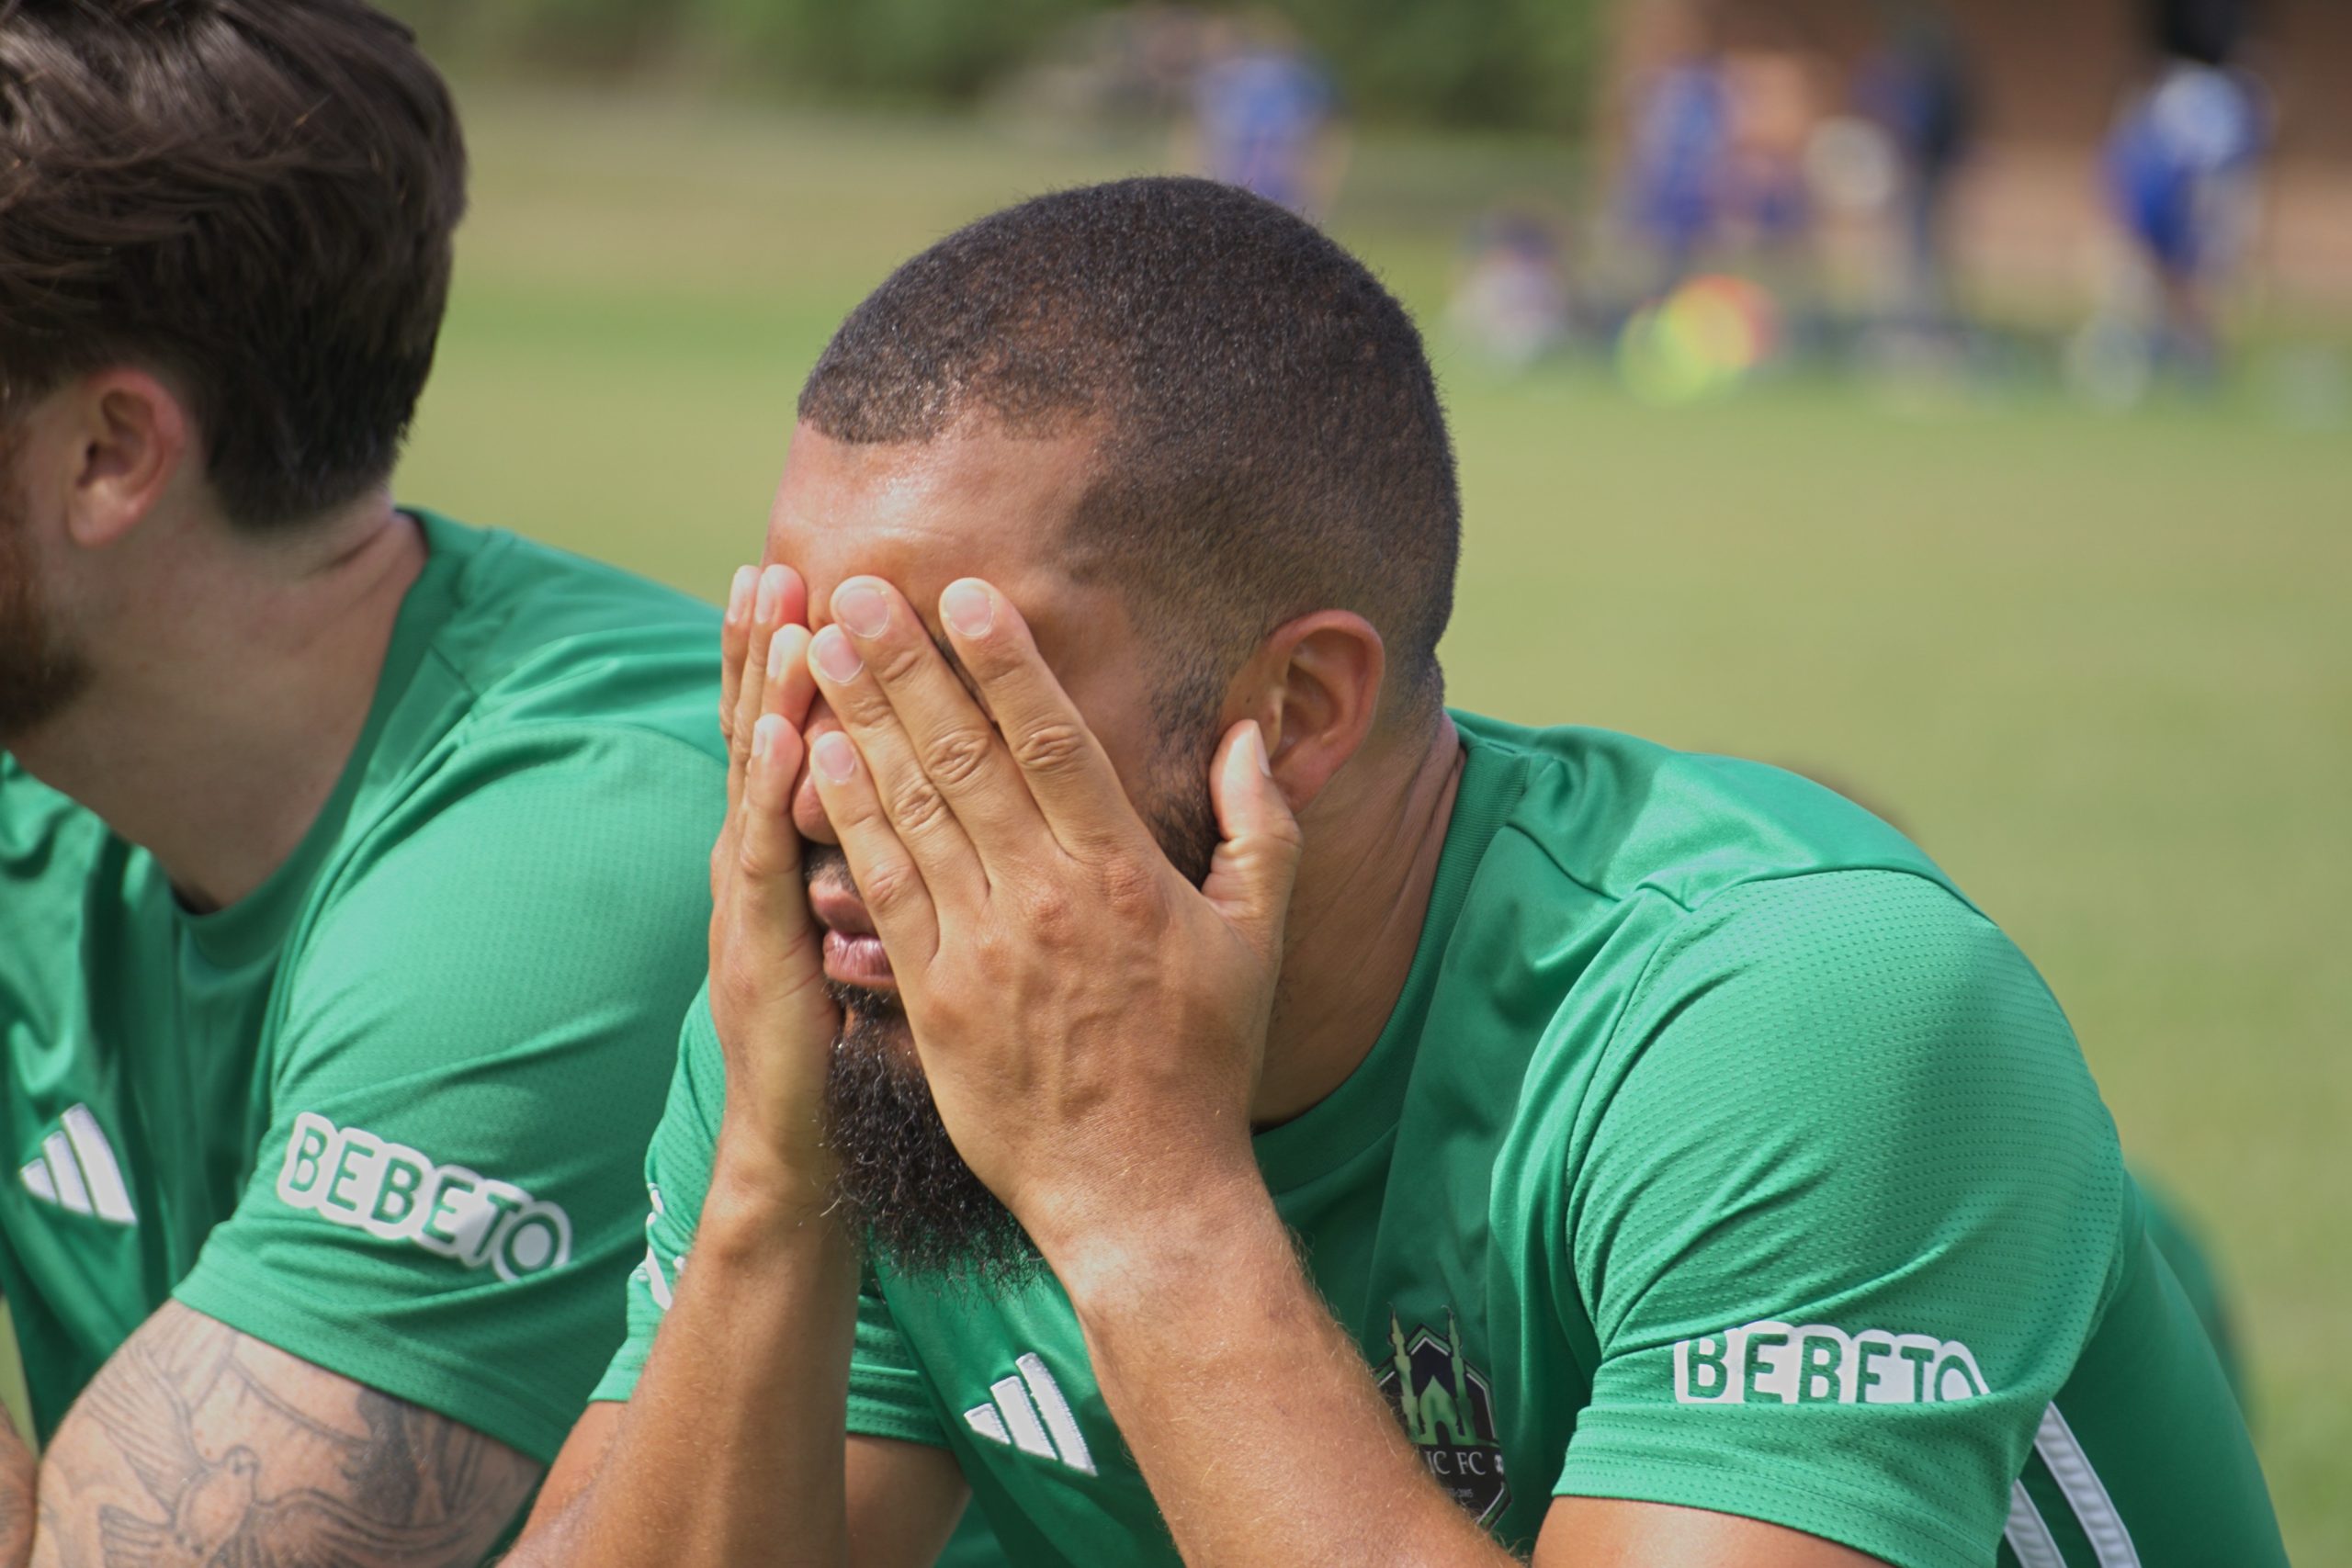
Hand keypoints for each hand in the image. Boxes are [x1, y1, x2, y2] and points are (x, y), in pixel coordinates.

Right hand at [709, 564, 837, 1193]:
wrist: (795, 1153)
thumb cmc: (843, 1047)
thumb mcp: (861, 936)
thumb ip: (877, 861)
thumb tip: (923, 800)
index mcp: (787, 860)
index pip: (792, 742)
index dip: (791, 665)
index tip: (807, 580)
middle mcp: (758, 868)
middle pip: (762, 739)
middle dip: (767, 651)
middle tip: (776, 562)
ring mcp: (751, 909)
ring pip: (757, 783)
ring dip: (767, 695)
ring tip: (783, 612)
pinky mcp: (764, 956)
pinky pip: (769, 864)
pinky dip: (775, 799)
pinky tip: (793, 740)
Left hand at [801, 575, 1302, 1260]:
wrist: (1139, 1190)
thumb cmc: (1203, 1063)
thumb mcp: (1257, 939)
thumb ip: (1262, 828)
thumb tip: (1248, 734)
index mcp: (1125, 872)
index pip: (1055, 741)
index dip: (1005, 662)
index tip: (963, 595)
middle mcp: (1047, 897)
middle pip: (965, 756)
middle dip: (906, 665)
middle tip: (858, 590)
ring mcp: (983, 946)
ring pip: (912, 810)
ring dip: (861, 720)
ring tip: (820, 649)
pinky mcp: (934, 996)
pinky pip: (882, 889)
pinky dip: (850, 818)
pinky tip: (820, 759)